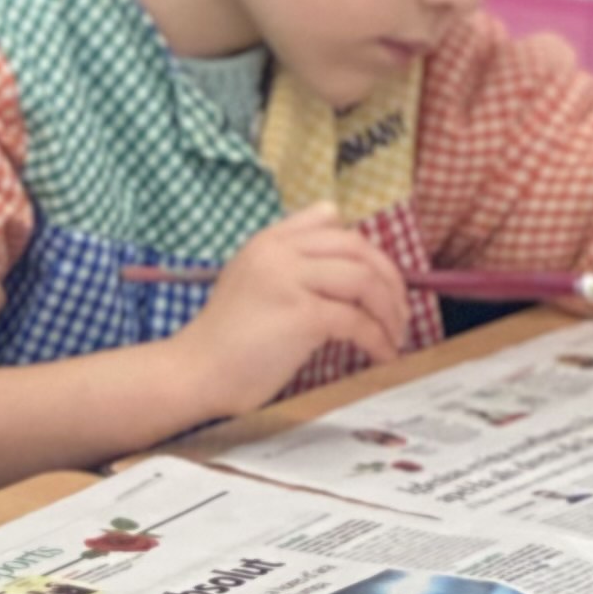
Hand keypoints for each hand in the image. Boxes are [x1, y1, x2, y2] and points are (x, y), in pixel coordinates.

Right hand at [163, 207, 414, 422]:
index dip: (362, 248)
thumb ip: (287, 267)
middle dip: (389, 279)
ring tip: (393, 336)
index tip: (375, 279)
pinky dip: (378, 339)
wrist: (194, 373)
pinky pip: (357, 320)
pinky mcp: (301, 315)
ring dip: (389, 311)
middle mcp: (278, 252)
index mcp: (267, 242)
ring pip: (364, 280)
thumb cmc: (224, 341)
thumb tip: (342, 270)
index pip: (328, 219)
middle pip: (357, 247)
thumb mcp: (251, 284)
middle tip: (398, 312)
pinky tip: (382, 355)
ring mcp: (290, 280)